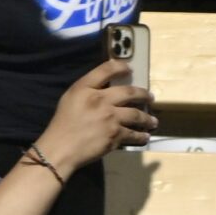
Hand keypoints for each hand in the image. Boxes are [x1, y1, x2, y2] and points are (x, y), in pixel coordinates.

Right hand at [36, 58, 157, 172]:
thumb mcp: (71, 98)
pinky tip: (145, 136)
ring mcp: (110, 118)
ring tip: (153, 121)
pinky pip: (133, 134)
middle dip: (143, 94)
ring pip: (136, 115)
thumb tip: (106, 87)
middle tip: (150, 97)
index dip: (121, 66)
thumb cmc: (63, 124)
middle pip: (129, 92)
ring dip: (147, 119)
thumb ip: (88, 90)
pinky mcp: (115, 135)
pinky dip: (141, 136)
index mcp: (85, 88)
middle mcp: (100, 100)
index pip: (106, 70)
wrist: (62, 148)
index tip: (130, 69)